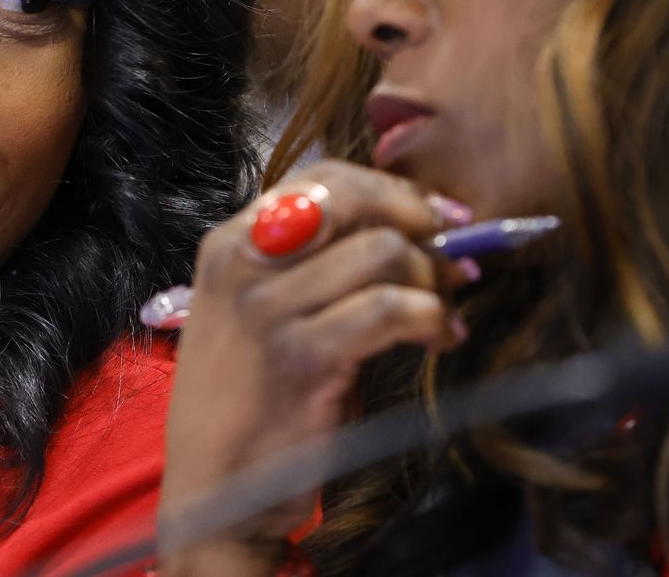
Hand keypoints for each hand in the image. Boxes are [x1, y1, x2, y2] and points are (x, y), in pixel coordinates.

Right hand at [157, 161, 469, 573]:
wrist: (214, 490)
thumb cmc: (249, 400)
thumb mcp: (261, 313)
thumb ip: (312, 264)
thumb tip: (408, 229)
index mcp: (230, 241)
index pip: (323, 178)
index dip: (393, 190)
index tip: (438, 214)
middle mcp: (243, 262)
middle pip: (354, 199)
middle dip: (418, 220)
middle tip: (454, 255)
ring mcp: (267, 308)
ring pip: (381, 251)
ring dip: (432, 277)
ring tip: (445, 311)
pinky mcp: (300, 357)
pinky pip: (388, 309)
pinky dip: (430, 318)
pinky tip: (441, 339)